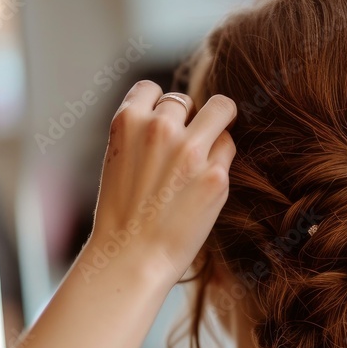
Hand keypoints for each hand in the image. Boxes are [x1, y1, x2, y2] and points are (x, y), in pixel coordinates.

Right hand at [88, 81, 236, 285]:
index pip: (152, 90)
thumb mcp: (117, 160)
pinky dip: (221, 161)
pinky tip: (206, 183)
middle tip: (186, 150)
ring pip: (220, 110)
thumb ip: (142, 133)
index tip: (164, 130)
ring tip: (207, 154)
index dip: (160, 108)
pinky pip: (228, 147)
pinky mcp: (216, 174)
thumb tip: (178, 113)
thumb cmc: (124, 215)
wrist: (133, 257)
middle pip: (187, 101)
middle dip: (189, 121)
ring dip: (217, 127)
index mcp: (127, 122)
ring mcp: (189, 150)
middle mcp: (159, 128)